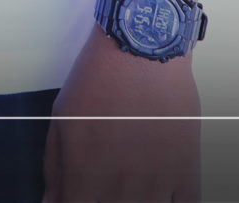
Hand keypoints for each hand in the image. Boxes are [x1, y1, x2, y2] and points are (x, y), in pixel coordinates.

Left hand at [43, 35, 199, 201]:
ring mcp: (155, 186)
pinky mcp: (186, 175)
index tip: (81, 194)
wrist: (143, 50)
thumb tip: (52, 202)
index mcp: (83, 179)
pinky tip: (163, 193)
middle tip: (110, 175)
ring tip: (133, 180)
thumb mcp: (62, 119)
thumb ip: (56, 168)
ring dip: (139, 200)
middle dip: (106, 199)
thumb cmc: (99, 79)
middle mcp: (119, 190)